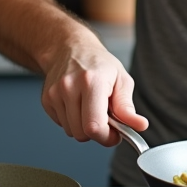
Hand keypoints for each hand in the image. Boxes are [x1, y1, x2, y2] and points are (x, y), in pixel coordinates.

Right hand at [39, 28, 147, 144]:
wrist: (71, 48)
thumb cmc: (99, 64)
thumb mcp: (122, 80)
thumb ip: (128, 107)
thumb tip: (140, 125)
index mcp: (92, 81)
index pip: (94, 126)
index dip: (107, 137)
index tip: (115, 134)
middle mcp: (69, 86)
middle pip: (82, 133)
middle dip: (97, 133)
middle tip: (105, 117)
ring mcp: (54, 93)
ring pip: (71, 132)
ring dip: (83, 127)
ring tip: (90, 107)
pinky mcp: (46, 99)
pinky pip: (62, 125)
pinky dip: (72, 121)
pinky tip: (78, 105)